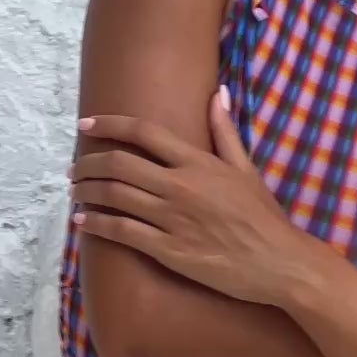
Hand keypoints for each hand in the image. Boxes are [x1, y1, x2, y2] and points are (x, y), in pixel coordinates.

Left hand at [69, 92, 320, 305]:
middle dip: (88, 163)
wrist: (280, 263)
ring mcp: (172, 219)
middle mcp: (180, 186)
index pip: (144, 133)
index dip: (110, 124)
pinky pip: (122, 233)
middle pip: (119, 164)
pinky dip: (96, 225)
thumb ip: (225, 131)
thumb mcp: (246, 169)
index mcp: (198, 162)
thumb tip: (218, 93)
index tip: (87, 124)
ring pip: (114, 196)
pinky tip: (83, 222)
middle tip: (76, 167)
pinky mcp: (168, 251)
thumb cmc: (264, 217)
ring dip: (87, 191)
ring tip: (76, 192)